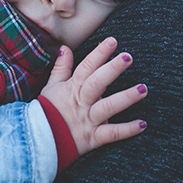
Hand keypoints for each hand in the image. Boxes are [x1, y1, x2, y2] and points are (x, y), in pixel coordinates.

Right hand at [40, 37, 147, 156]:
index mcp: (73, 88)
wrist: (40, 141)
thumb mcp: (51, 87)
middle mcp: (82, 102)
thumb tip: (66, 48)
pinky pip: (112, 134)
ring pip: (108, 107)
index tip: (112, 41)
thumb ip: (61, 68)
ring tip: (143, 89)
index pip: (86, 67)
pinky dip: (127, 130)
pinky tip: (142, 124)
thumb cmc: (48, 111)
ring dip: (126, 98)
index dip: (99, 53)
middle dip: (112, 69)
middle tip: (128, 57)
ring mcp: (88, 120)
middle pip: (97, 83)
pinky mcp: (93, 138)